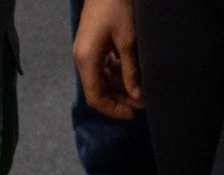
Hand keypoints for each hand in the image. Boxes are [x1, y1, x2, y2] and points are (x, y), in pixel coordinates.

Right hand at [73, 0, 141, 120]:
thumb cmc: (116, 8)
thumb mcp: (127, 41)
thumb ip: (130, 71)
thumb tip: (137, 96)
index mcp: (87, 61)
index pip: (96, 97)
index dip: (113, 110)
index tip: (132, 114)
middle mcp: (82, 60)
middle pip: (97, 90)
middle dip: (118, 100)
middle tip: (141, 103)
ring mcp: (85, 52)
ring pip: (100, 80)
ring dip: (118, 88)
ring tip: (138, 92)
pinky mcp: (90, 45)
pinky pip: (101, 68)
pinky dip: (115, 75)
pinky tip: (130, 76)